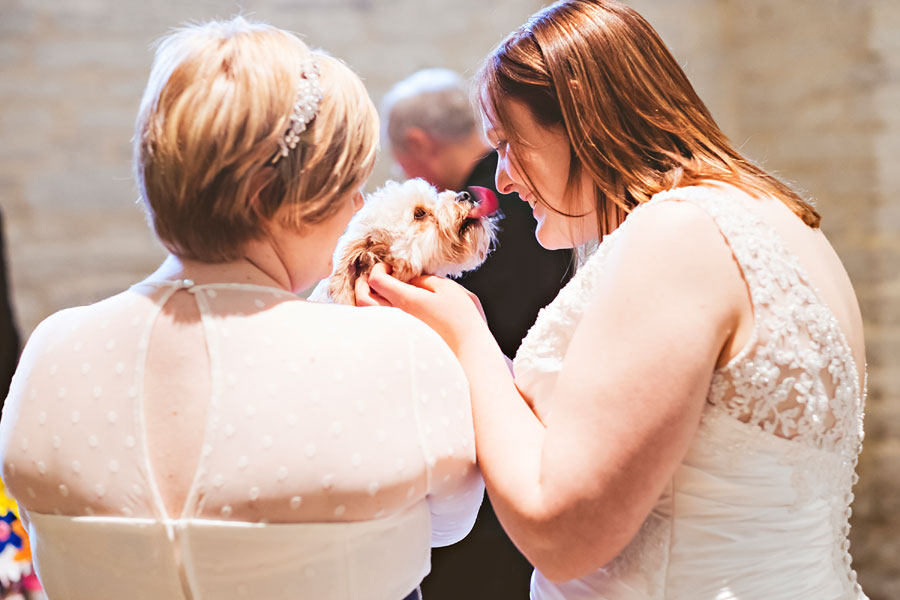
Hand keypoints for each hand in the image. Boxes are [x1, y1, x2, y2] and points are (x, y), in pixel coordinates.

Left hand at [360, 263, 487, 354]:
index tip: (389, 267)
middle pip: (362, 298)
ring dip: (366, 300)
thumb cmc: (461, 319)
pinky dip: (373, 315)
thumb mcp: (447, 289)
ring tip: (376, 293)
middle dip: (363, 284)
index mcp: (405, 300)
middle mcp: (395, 317)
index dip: (379, 269)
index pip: (376, 280)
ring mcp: (396, 332)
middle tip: (375, 278)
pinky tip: (384, 310)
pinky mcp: (400, 342)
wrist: (468, 352)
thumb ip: (424, 280)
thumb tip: (410, 279)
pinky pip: (377, 327)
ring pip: (366, 315)